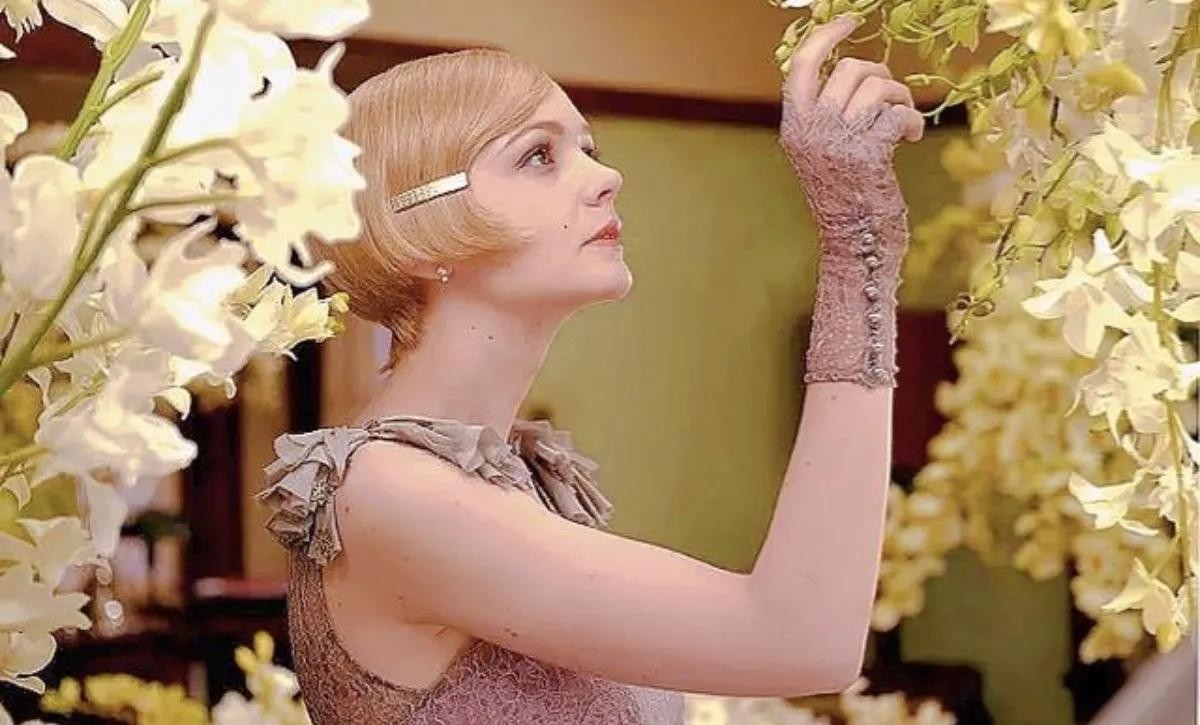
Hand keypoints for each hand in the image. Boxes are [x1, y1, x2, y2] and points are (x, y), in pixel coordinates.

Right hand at [778, 15, 924, 231]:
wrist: (854, 243)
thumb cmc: (846, 198)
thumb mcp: (822, 153)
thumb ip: (828, 117)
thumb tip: (860, 74)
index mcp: (794, 127)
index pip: (802, 65)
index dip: (827, 37)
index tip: (851, 22)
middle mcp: (809, 130)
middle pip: (848, 69)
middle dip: (879, 75)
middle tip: (892, 98)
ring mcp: (836, 141)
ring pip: (876, 87)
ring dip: (899, 98)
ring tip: (903, 120)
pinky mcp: (866, 154)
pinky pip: (896, 113)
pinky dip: (910, 121)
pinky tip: (910, 138)